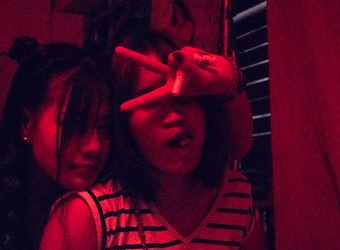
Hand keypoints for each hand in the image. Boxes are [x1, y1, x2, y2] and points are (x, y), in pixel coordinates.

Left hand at [115, 46, 236, 111]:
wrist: (224, 75)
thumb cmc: (215, 83)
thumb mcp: (203, 78)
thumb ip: (189, 67)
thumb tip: (174, 53)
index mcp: (172, 91)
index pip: (152, 97)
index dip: (137, 103)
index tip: (121, 109)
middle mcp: (171, 76)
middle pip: (149, 65)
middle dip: (133, 57)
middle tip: (115, 50)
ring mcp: (176, 65)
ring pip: (176, 56)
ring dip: (190, 59)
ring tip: (204, 67)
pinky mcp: (184, 54)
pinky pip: (185, 50)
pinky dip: (195, 55)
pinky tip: (203, 60)